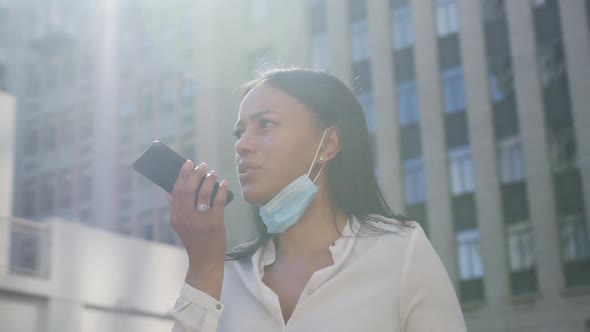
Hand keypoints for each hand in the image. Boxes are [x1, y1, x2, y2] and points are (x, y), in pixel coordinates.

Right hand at [167, 160, 228, 297]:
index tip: (188, 163)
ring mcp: (200, 220)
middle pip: (189, 189)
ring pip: (203, 193)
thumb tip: (168, 190)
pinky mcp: (215, 222)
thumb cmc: (194, 240)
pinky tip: (224, 183)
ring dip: (209, 179)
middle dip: (196, 174)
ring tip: (213, 172)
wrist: (205, 260)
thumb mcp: (180, 225)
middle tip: (202, 165)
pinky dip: (221, 190)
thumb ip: (175, 208)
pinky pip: (218, 201)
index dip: (182, 175)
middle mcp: (186, 217)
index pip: (177, 190)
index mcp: (175, 216)